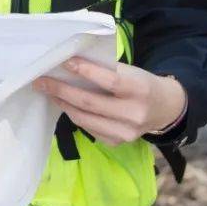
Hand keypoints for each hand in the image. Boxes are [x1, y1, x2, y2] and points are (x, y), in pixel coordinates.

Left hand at [33, 57, 186, 146]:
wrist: (165, 109)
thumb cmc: (142, 83)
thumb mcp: (132, 72)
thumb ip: (107, 70)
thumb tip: (71, 64)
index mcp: (141, 89)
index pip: (110, 80)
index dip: (86, 71)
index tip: (65, 62)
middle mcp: (134, 114)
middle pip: (90, 103)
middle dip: (61, 90)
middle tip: (41, 80)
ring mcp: (125, 132)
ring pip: (84, 118)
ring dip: (62, 103)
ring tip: (48, 91)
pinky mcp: (117, 142)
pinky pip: (88, 128)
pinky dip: (74, 114)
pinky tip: (64, 103)